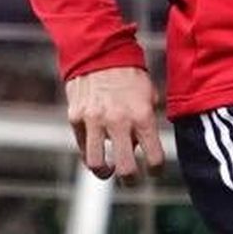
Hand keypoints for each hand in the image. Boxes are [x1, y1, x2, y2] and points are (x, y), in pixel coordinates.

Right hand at [64, 66, 165, 183]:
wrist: (99, 53)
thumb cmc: (130, 77)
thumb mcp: (149, 97)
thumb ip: (146, 124)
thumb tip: (140, 148)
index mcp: (143, 116)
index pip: (154, 158)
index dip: (156, 170)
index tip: (154, 171)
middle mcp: (119, 121)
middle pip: (125, 169)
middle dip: (131, 181)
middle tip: (131, 180)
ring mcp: (94, 121)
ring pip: (97, 164)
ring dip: (104, 173)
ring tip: (109, 171)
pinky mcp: (76, 118)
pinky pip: (83, 147)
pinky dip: (90, 154)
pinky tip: (97, 151)